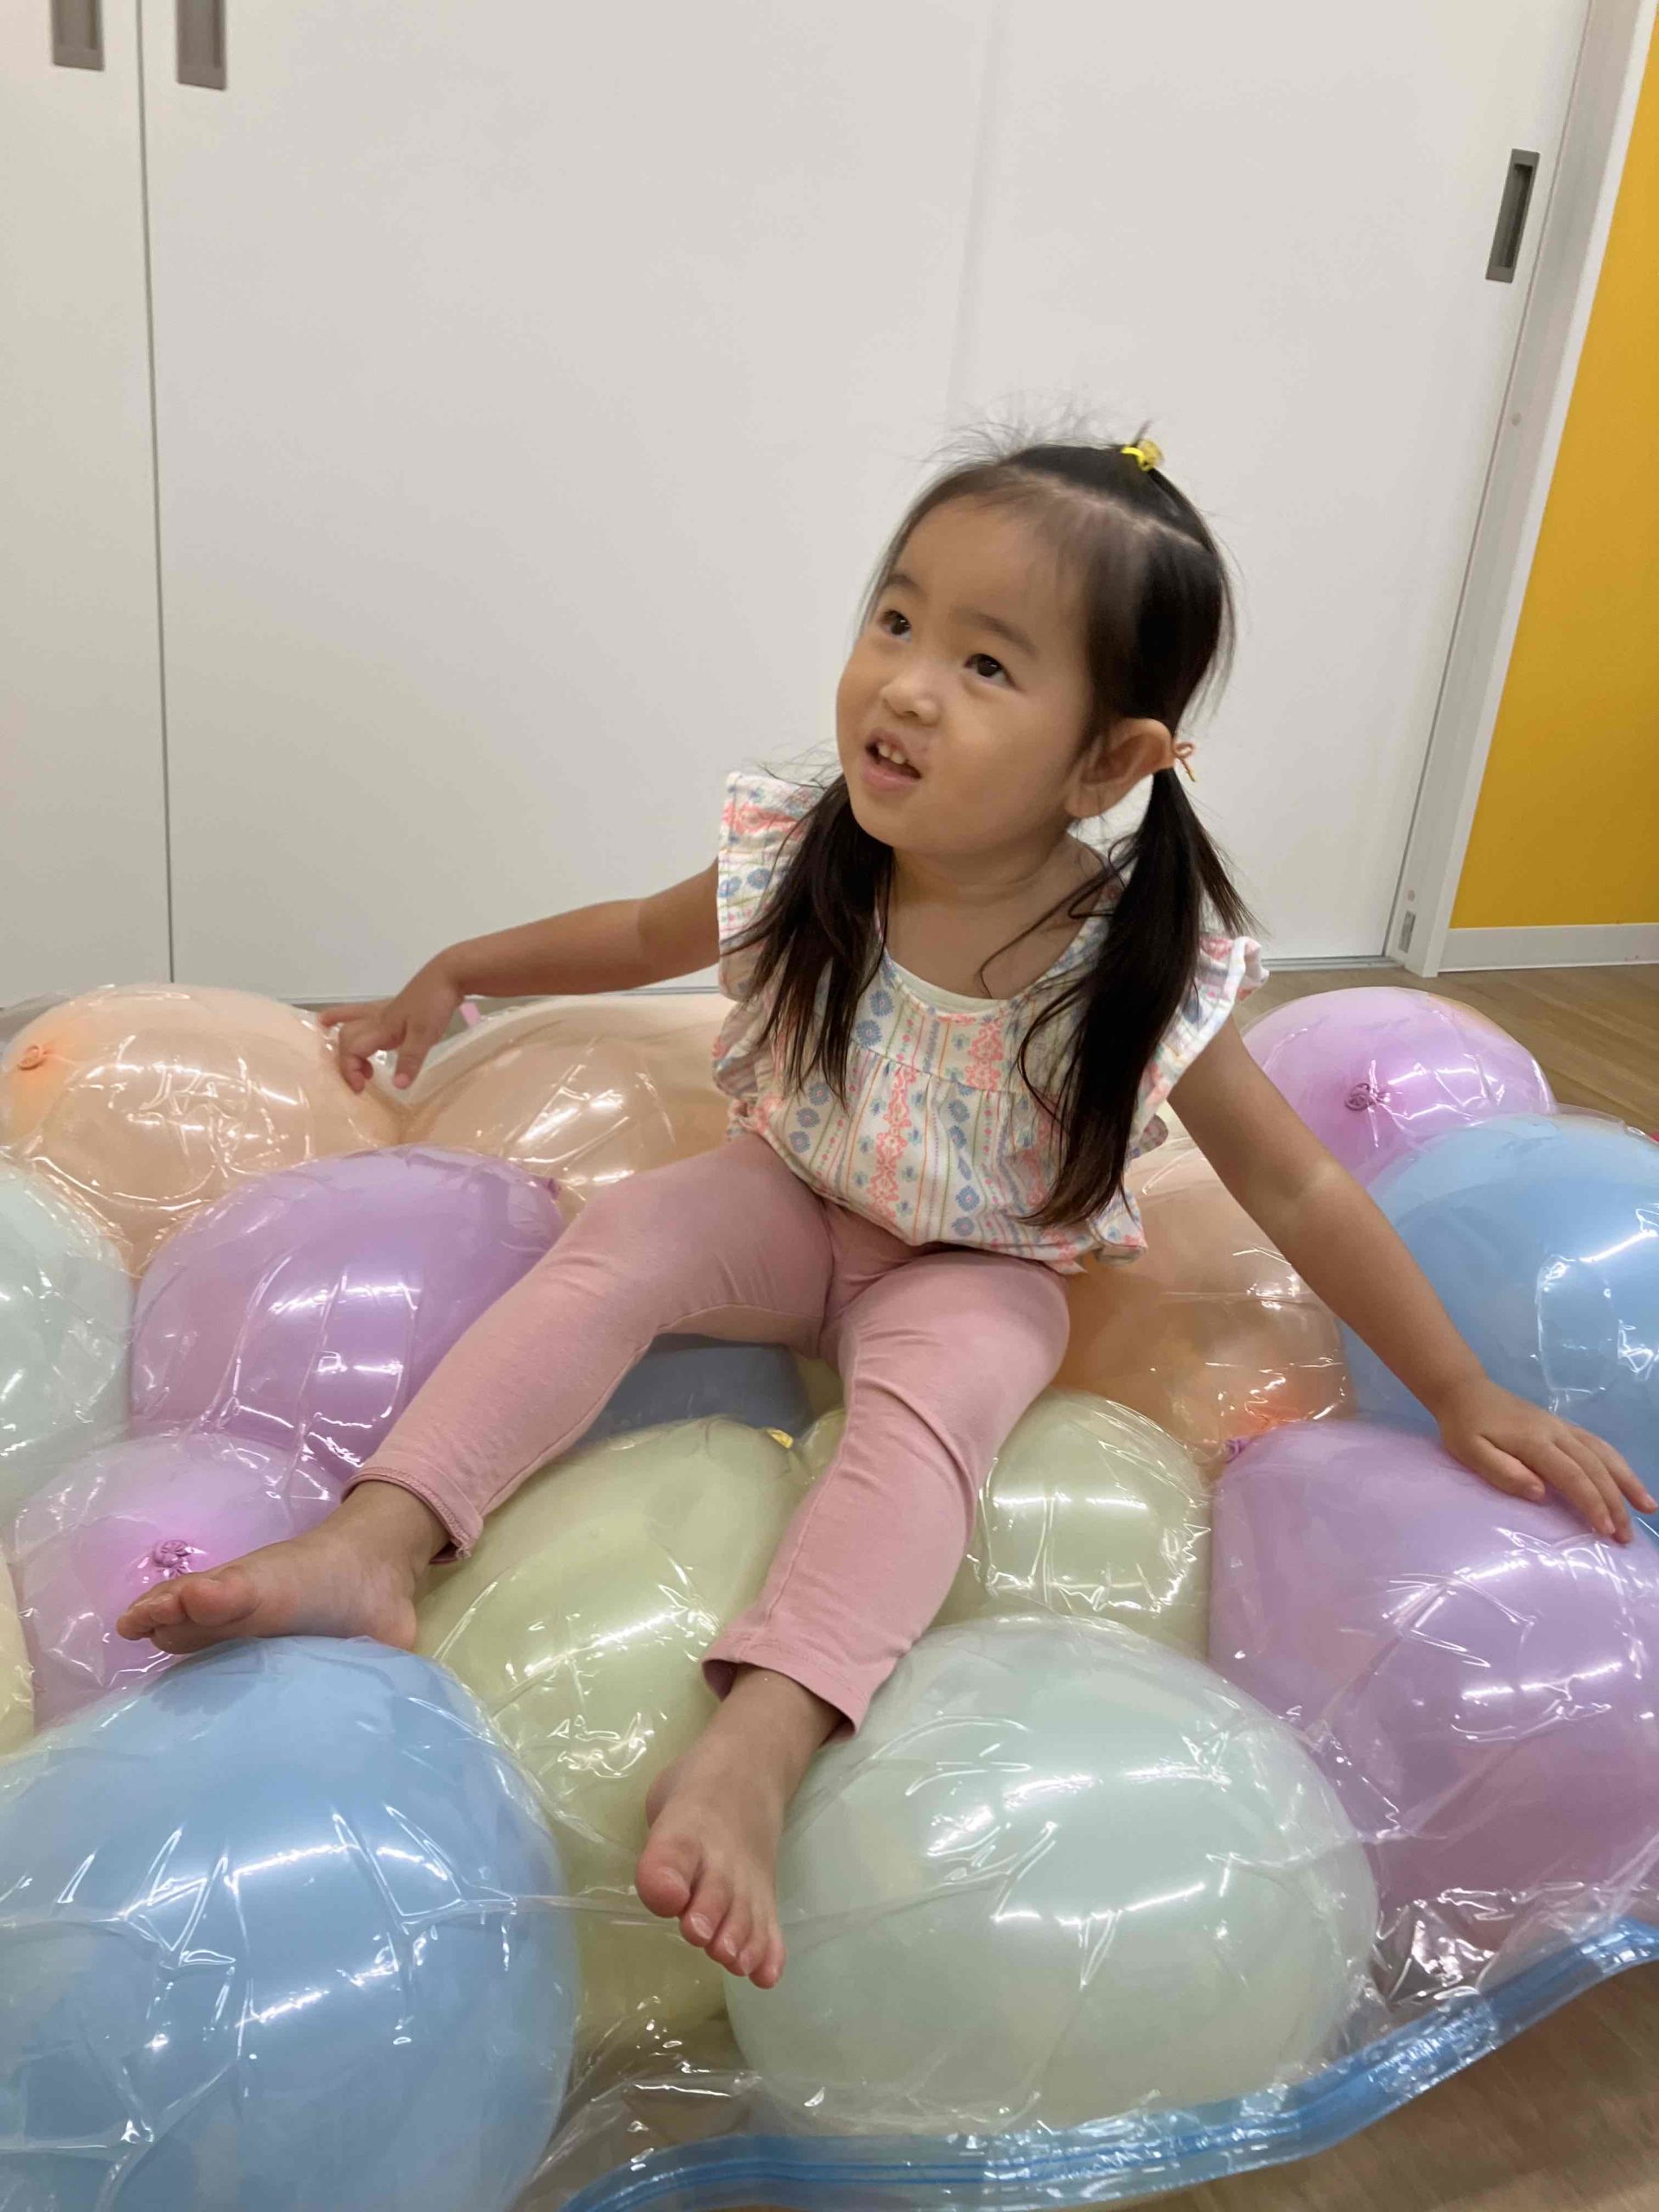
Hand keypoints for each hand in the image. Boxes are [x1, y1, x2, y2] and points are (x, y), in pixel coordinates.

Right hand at [317, 961, 464, 1092]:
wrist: (448, 975)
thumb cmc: (434, 1003)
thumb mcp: (425, 1035)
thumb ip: (410, 1059)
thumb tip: (397, 1086)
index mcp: (381, 1027)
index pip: (352, 1049)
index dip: (349, 1069)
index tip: (360, 1088)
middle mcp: (378, 1018)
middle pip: (347, 1036)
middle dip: (345, 1059)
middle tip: (361, 1079)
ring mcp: (386, 1011)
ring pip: (352, 1018)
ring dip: (339, 1027)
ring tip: (325, 1028)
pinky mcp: (396, 1007)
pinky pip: (366, 1013)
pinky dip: (353, 1015)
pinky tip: (361, 1021)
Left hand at [1433, 1377, 1653, 1542]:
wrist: (1465, 1390)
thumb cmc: (1464, 1426)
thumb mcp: (1470, 1451)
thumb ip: (1503, 1471)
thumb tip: (1540, 1494)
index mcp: (1534, 1441)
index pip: (1572, 1475)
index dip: (1592, 1503)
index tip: (1605, 1530)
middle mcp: (1556, 1432)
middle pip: (1595, 1468)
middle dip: (1615, 1503)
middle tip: (1626, 1536)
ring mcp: (1562, 1427)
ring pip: (1604, 1453)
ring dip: (1628, 1481)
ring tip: (1648, 1508)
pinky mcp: (1563, 1426)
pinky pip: (1598, 1445)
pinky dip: (1618, 1464)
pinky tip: (1628, 1481)